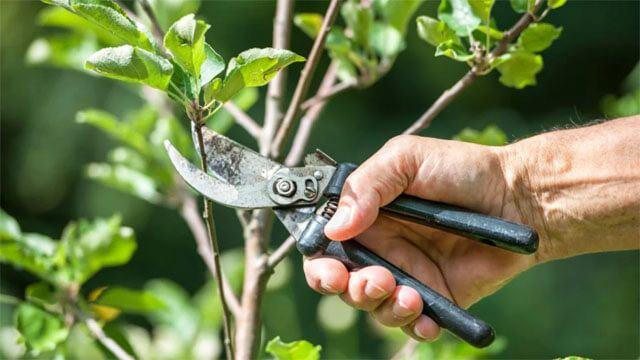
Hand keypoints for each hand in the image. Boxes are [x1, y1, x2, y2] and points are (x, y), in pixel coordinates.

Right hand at [303, 135, 539, 340]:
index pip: (325, 245)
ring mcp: (407, 273)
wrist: (516, 198)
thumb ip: (366, 186)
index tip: (331, 270)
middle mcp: (380, 247)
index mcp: (365, 215)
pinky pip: (413, 323)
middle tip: (372, 281)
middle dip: (347, 289)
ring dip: (381, 305)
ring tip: (408, 294)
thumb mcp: (406, 159)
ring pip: (374, 306)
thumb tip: (335, 226)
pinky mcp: (435, 297)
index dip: (319, 262)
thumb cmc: (460, 170)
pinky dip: (413, 326)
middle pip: (342, 282)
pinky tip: (425, 316)